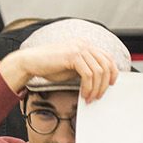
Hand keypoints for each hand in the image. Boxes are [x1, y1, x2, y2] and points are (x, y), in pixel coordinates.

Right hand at [0, 40, 120, 101]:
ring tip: (90, 98)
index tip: (110, 85)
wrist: (30, 62)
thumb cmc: (49, 66)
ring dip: (96, 88)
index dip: (113, 72)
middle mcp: (84, 44)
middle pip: (106, 65)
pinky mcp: (72, 55)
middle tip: (98, 96)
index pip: (107, 57)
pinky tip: (84, 94)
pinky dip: (88, 87)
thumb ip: (86, 69)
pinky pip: (88, 75)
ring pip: (98, 71)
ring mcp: (79, 48)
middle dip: (104, 84)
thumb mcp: (72, 67)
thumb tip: (99, 82)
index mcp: (85, 45)